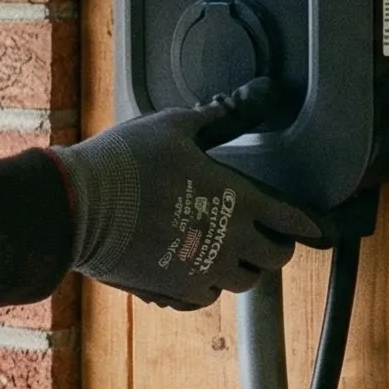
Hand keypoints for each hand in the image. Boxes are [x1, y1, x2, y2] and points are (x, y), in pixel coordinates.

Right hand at [51, 80, 323, 309]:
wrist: (77, 205)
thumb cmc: (127, 160)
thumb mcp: (177, 125)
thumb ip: (223, 114)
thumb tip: (263, 90)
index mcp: (238, 201)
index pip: (293, 220)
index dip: (307, 223)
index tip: (311, 225)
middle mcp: (228, 242)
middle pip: (276, 259)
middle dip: (276, 247)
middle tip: (265, 235)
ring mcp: (200, 271)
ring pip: (243, 283)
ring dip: (243, 268)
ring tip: (230, 252)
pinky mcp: (171, 290)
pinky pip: (205, 297)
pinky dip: (207, 285)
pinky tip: (195, 268)